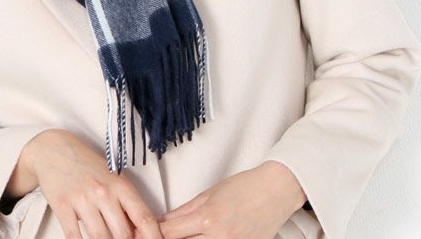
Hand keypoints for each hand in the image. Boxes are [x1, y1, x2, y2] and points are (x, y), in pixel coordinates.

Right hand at [27, 128, 163, 238]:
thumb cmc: (88, 166)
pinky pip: (74, 236)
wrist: (55, 149)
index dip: (153, 237)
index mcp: (120, 185)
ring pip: (100, 238)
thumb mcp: (112, 178)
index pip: (144, 217)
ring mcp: (83, 199)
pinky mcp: (63, 205)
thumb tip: (139, 231)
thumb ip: (124, 204)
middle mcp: (104, 192)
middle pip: (122, 234)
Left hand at [145, 162, 303, 238]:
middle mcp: (219, 237)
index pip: (170, 232)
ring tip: (182, 237)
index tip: (145, 231)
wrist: (275, 191)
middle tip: (155, 237)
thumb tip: (165, 221)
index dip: (154, 233)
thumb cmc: (246, 187)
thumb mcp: (210, 193)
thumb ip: (186, 211)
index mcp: (208, 217)